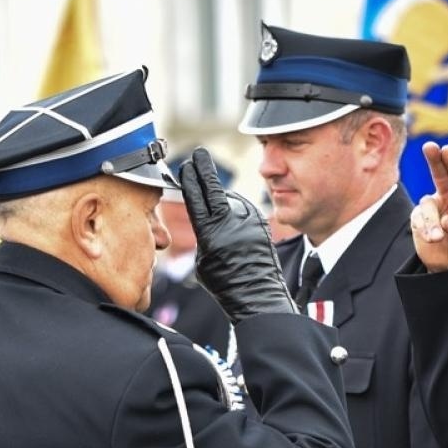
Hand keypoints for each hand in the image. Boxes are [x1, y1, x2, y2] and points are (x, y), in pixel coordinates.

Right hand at [179, 148, 296, 323]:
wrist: (256, 293)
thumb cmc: (224, 281)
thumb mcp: (203, 259)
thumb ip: (204, 232)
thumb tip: (208, 213)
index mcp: (209, 233)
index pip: (196, 198)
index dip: (190, 180)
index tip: (186, 166)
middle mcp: (229, 223)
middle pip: (214, 189)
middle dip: (204, 170)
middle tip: (198, 154)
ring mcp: (248, 221)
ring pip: (230, 200)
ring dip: (222, 200)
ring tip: (220, 223)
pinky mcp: (261, 222)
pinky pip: (244, 209)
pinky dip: (237, 210)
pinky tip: (233, 221)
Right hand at [410, 142, 447, 271]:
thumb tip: (447, 222)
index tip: (447, 150)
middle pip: (440, 173)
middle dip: (434, 159)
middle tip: (429, 147)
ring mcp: (433, 207)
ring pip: (426, 203)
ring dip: (431, 220)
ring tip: (438, 238)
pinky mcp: (419, 220)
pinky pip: (417, 219)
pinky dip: (423, 228)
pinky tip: (431, 239)